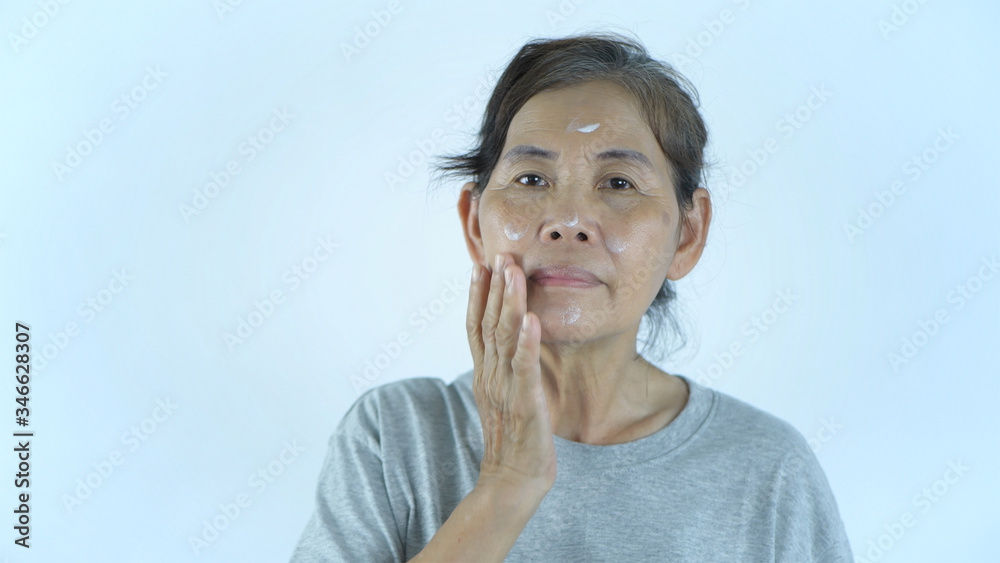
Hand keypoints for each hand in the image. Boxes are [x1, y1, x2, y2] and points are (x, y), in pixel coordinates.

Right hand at [467, 252, 555, 493]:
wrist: (512, 480)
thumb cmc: (513, 439)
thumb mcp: (503, 396)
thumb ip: (501, 368)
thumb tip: (506, 342)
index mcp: (484, 373)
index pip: (476, 326)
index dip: (477, 295)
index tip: (480, 265)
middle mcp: (490, 376)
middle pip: (489, 324)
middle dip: (494, 287)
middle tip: (499, 254)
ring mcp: (505, 388)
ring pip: (504, 338)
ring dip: (509, 303)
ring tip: (513, 273)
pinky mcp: (524, 402)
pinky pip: (525, 367)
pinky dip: (528, 342)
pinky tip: (532, 319)